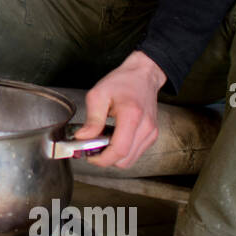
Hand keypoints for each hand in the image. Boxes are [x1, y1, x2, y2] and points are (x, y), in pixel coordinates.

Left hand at [72, 51, 165, 168]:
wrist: (143, 75)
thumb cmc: (122, 81)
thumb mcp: (98, 95)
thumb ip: (92, 120)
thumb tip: (82, 138)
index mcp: (131, 116)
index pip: (119, 150)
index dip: (102, 159)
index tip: (90, 156)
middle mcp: (145, 127)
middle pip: (125, 160)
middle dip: (106, 159)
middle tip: (93, 147)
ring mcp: (151, 132)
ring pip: (130, 159)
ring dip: (115, 156)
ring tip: (103, 141)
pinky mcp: (152, 135)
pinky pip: (136, 153)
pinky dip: (123, 151)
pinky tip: (114, 138)